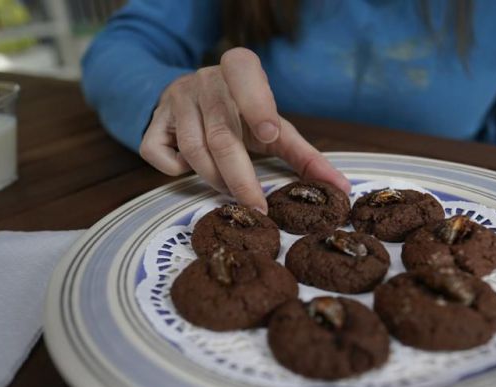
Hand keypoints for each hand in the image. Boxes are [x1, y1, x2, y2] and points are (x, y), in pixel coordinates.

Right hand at [139, 47, 350, 212]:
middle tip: (257, 208)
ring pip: (194, 150)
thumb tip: (342, 189)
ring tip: (231, 192)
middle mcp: (205, 80)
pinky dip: (176, 171)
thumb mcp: (274, 129)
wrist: (190, 97)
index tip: (270, 132)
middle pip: (222, 135)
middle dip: (241, 178)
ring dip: (215, 180)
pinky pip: (159, 154)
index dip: (257, 105)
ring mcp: (175, 99)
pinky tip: (191, 170)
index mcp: (239, 69)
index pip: (246, 76)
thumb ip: (305, 156)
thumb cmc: (242, 117)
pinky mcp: (154, 121)